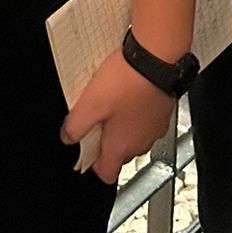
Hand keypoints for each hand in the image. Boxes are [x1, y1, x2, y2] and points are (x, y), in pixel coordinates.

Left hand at [60, 45, 175, 185]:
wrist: (157, 59)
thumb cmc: (128, 81)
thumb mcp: (90, 102)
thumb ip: (75, 125)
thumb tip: (67, 137)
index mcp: (121, 146)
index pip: (107, 174)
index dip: (93, 164)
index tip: (86, 148)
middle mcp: (141, 142)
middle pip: (120, 154)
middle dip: (107, 140)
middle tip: (97, 117)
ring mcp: (154, 128)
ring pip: (134, 136)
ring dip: (123, 125)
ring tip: (112, 100)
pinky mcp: (163, 112)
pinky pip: (147, 120)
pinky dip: (137, 112)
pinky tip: (129, 92)